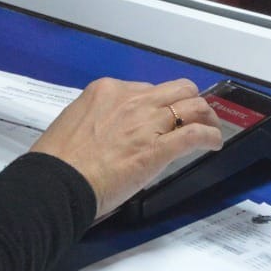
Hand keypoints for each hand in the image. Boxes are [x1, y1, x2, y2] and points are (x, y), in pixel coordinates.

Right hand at [30, 77, 222, 221]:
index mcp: (107, 91)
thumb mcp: (76, 122)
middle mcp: (131, 99)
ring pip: (192, 106)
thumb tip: (114, 130)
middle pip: (177, 89)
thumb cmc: (59, 161)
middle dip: (189, 101)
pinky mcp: (158, 148)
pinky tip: (213, 143)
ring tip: (210, 127)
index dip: (159, 103)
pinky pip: (195, 134)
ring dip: (206, 116)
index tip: (162, 116)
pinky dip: (210, 136)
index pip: (146, 88)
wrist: (58, 182)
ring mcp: (146, 122)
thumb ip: (100, 119)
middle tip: (194, 116)